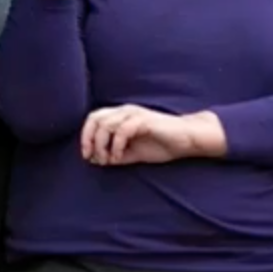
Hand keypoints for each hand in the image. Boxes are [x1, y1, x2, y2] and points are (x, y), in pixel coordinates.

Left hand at [80, 105, 225, 165]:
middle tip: (92, 157)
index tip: (87, 156)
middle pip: (95, 118)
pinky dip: (116, 145)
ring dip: (102, 145)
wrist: (185, 140)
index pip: (94, 119)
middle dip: (89, 139)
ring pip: (106, 124)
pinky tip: (118, 157)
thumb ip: (115, 155)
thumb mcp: (133, 153)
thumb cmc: (161, 144)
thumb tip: (96, 160)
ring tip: (107, 160)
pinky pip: (122, 130)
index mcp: (120, 116)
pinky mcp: (144, 120)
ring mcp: (134, 114)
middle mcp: (124, 111)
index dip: (86, 136)